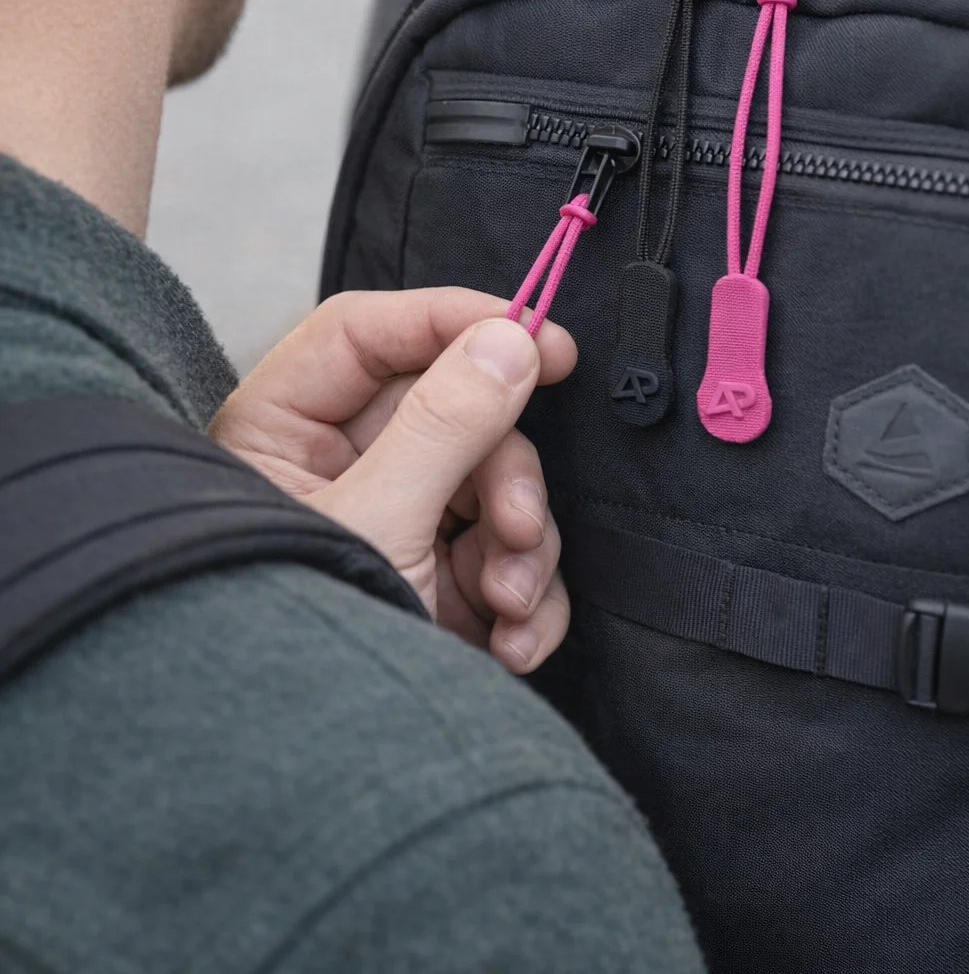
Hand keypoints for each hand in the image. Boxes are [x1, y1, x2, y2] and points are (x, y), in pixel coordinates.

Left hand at [210, 288, 576, 674]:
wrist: (312, 794)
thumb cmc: (301, 645)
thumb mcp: (376, 526)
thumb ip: (444, 426)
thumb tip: (507, 340)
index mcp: (281, 431)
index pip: (370, 331)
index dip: (456, 319)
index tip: (542, 339)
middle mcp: (338, 465)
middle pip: (454, 410)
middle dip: (502, 475)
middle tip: (517, 525)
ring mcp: (396, 521)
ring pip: (492, 483)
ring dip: (521, 546)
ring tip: (509, 604)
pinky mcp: (438, 579)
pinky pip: (503, 552)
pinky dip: (524, 595)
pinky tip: (515, 643)